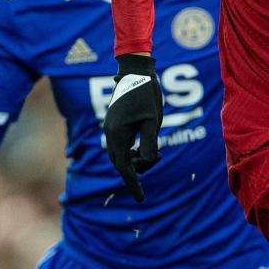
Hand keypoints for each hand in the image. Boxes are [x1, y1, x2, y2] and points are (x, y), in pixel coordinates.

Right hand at [102, 53, 161, 199]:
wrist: (136, 70)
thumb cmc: (147, 94)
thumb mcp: (152, 121)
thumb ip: (150, 144)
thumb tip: (146, 163)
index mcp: (118, 135)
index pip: (123, 168)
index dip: (133, 184)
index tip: (141, 199)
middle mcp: (110, 133)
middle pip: (120, 163)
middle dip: (137, 169)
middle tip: (158, 158)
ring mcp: (110, 128)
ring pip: (120, 154)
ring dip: (135, 159)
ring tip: (156, 152)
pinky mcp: (114, 123)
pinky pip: (120, 145)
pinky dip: (131, 151)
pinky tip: (144, 146)